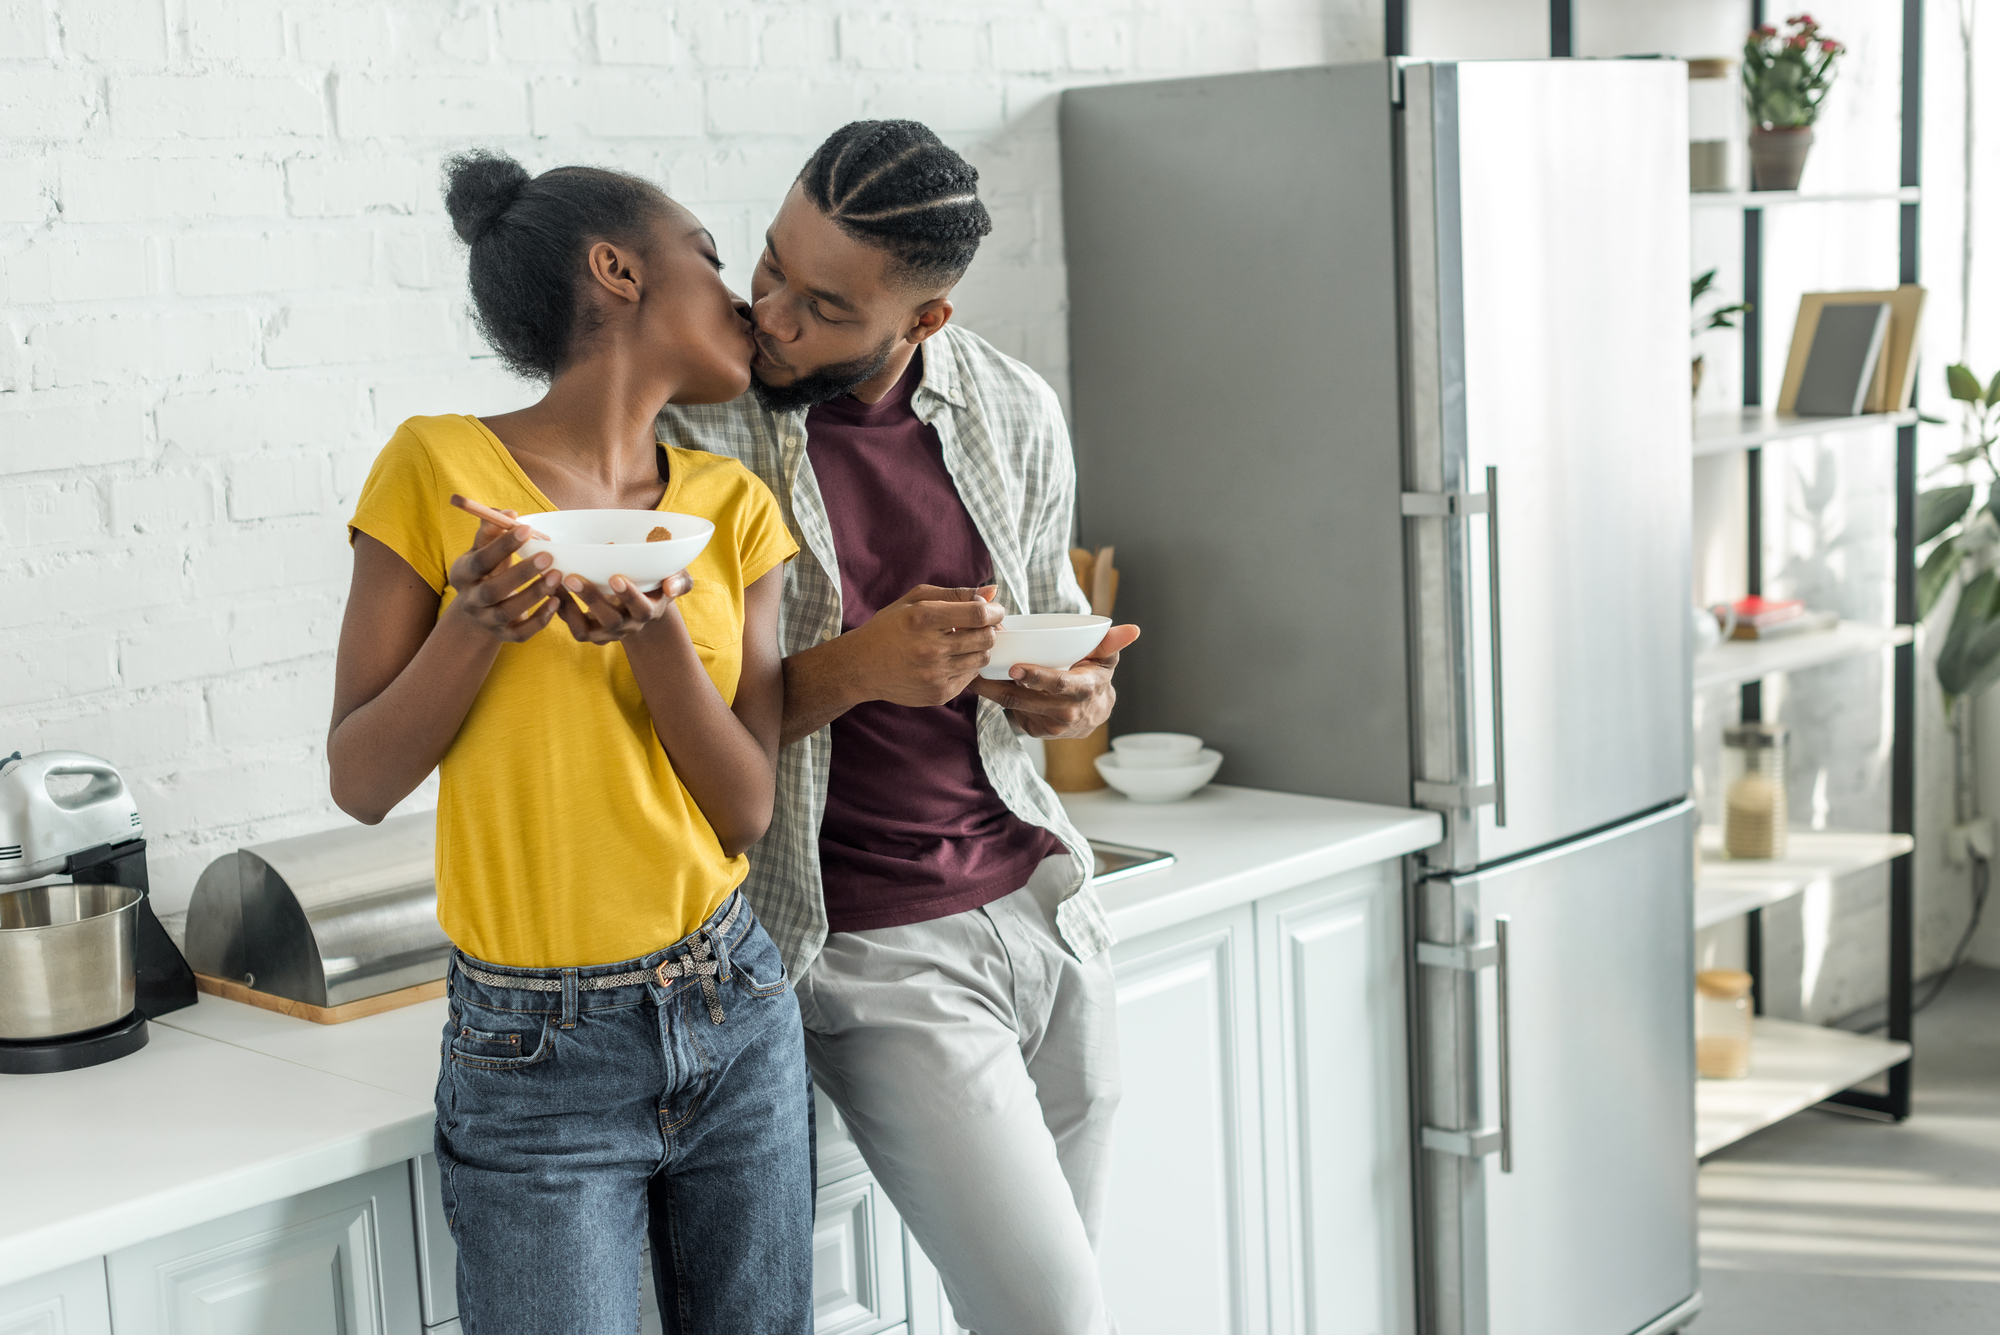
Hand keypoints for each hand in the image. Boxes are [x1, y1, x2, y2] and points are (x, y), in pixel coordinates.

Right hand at [445, 506, 561, 642]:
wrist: (479, 611)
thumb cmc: (487, 570)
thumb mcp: (483, 550)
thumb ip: (493, 531)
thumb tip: (508, 512)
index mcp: (462, 574)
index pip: (479, 561)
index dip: (501, 546)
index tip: (526, 529)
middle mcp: (471, 600)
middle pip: (492, 590)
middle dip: (521, 573)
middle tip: (548, 557)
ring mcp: (486, 621)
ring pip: (507, 612)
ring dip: (534, 594)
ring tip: (557, 576)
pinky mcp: (504, 636)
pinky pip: (521, 633)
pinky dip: (540, 620)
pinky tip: (557, 602)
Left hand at [554, 570, 695, 644]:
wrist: (642, 604)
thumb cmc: (657, 583)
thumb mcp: (675, 578)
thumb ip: (680, 580)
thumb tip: (670, 586)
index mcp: (648, 611)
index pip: (642, 608)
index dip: (629, 596)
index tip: (616, 577)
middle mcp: (628, 626)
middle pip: (611, 621)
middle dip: (591, 599)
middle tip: (573, 576)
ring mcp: (606, 633)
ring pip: (586, 629)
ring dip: (569, 608)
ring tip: (555, 583)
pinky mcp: (590, 632)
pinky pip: (573, 628)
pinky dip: (561, 611)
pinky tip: (552, 589)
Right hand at [845, 585, 1005, 707]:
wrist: (861, 667)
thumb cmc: (889, 627)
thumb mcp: (915, 600)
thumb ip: (955, 594)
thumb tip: (992, 591)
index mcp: (923, 619)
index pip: (978, 614)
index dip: (994, 610)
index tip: (994, 610)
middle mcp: (930, 649)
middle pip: (986, 638)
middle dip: (989, 629)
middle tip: (980, 626)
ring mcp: (934, 675)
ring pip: (981, 658)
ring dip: (979, 648)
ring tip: (963, 641)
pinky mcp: (938, 694)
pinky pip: (970, 678)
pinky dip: (967, 666)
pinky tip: (950, 659)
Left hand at [971, 624, 1140, 738]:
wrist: (1095, 713)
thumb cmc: (1095, 677)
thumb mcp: (1105, 659)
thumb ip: (1111, 643)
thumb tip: (1133, 629)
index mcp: (1083, 691)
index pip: (1057, 684)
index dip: (1036, 677)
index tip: (1014, 668)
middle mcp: (1067, 713)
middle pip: (1025, 698)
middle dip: (998, 683)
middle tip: (977, 664)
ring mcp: (1050, 727)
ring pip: (1013, 706)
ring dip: (990, 690)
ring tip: (972, 671)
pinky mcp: (1038, 732)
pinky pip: (1012, 714)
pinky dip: (996, 699)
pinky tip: (983, 685)